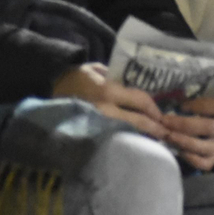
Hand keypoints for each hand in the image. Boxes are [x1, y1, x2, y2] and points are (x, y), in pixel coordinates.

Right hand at [51, 62, 167, 140]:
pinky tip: (132, 144)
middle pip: (138, 123)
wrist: (47, 91)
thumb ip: (117, 77)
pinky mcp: (90, 136)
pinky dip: (125, 141)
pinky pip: (113, 140)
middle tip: (165, 134)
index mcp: (108, 91)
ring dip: (142, 138)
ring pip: (127, 134)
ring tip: (153, 141)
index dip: (154, 109)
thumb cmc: (74, 78)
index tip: (162, 115)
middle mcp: (105, 111)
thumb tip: (136, 87)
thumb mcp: (97, 70)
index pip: (140, 101)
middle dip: (154, 129)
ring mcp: (97, 126)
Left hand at [163, 91, 213, 171]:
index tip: (182, 106)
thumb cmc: (191, 104)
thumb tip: (173, 95)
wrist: (192, 121)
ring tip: (168, 135)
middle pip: (213, 128)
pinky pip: (206, 163)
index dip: (203, 106)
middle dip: (186, 125)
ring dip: (185, 141)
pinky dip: (191, 158)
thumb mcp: (191, 94)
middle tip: (165, 121)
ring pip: (209, 148)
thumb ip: (186, 93)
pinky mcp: (213, 158)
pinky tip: (179, 150)